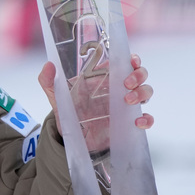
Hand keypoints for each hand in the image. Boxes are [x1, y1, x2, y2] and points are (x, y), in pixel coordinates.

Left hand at [38, 53, 153, 132]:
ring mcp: (125, 104)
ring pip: (146, 92)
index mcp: (103, 76)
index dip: (132, 59)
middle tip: (126, 83)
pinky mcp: (128, 122)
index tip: (131, 61)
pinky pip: (146, 118)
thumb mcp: (55, 94)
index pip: (124, 61)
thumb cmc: (67, 108)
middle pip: (140, 74)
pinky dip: (147, 118)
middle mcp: (118, 87)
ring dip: (142, 93)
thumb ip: (48, 80)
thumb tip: (48, 65)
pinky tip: (138, 122)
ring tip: (127, 101)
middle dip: (139, 75)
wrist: (70, 135)